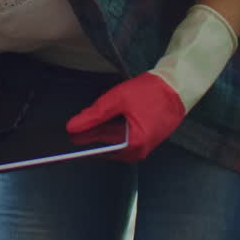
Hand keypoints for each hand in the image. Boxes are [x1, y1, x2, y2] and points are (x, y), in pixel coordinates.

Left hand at [65, 72, 185, 161]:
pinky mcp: (144, 140)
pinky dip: (111, 129)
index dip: (79, 141)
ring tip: (84, 121)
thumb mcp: (118, 99)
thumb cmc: (150, 92)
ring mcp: (142, 148)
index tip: (61, 140)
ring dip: (100, 131)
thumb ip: (94, 115)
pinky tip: (101, 120)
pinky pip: (121, 138)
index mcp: (133, 145)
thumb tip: (71, 128)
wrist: (178, 87)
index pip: (97, 147)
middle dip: (89, 135)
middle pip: (104, 146)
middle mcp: (137, 152)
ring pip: (112, 141)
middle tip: (70, 127)